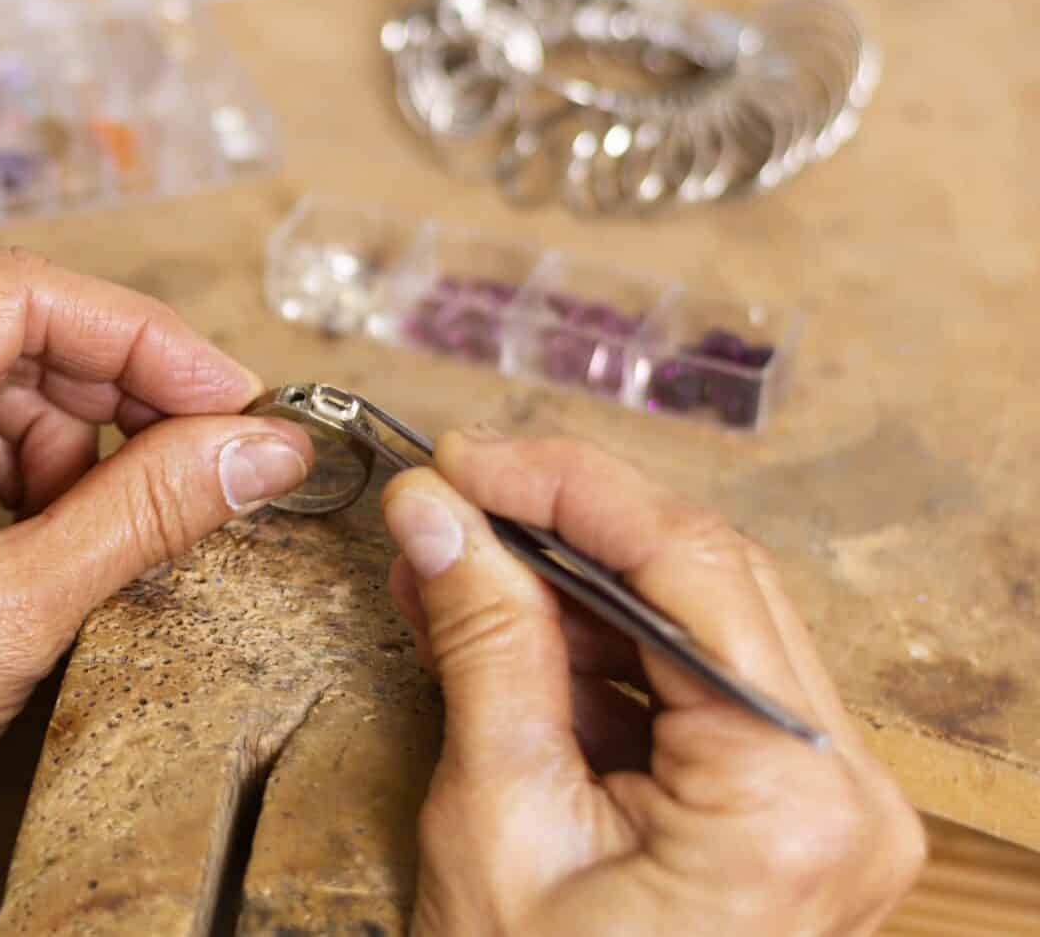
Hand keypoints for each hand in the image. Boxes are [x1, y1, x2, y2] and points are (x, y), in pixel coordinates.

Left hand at [0, 249, 313, 931]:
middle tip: (211, 455)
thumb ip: (144, 511)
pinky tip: (63, 533)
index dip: (141, 339)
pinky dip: (13, 477)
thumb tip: (258, 448)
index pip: (12, 297)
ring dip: (66, 446)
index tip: (232, 396)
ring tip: (125, 524)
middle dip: (111, 397)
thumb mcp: (9, 617)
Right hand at [380, 433, 924, 935]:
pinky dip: (596, 650)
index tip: (462, 460)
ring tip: (452, 563)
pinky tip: (504, 626)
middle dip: (564, 524)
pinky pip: (691, 687)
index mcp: (793, 794)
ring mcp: (822, 799)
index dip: (564, 486)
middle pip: (705, 580)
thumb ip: (484, 644)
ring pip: (696, 622)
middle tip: (450, 498)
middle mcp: (840, 786)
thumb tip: (440, 514)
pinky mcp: (785, 812)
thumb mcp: (498, 819)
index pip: (689, 566)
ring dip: (571, 583)